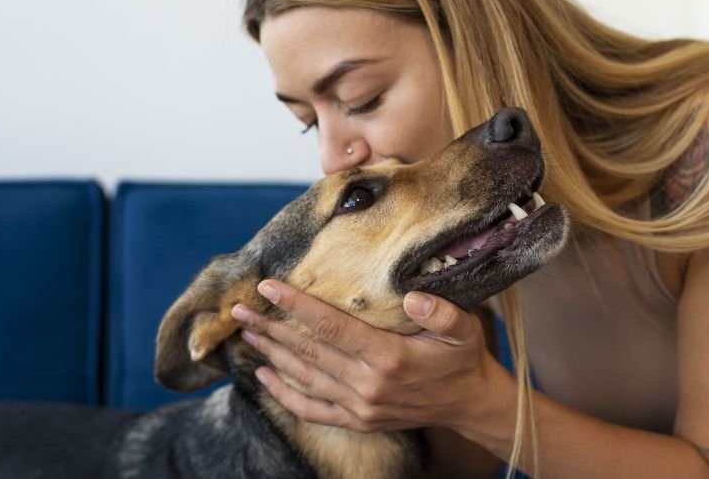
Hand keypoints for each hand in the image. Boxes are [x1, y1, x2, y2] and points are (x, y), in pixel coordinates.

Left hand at [231, 279, 506, 433]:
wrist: (469, 403)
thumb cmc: (463, 358)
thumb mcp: (464, 329)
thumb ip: (440, 312)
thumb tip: (411, 297)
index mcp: (389, 357)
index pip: (332, 327)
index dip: (297, 305)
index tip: (268, 286)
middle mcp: (368, 384)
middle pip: (308, 351)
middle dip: (271, 327)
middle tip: (239, 307)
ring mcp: (359, 406)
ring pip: (304, 377)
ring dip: (272, 355)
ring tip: (247, 333)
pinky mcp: (357, 420)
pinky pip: (311, 409)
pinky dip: (284, 394)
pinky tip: (264, 377)